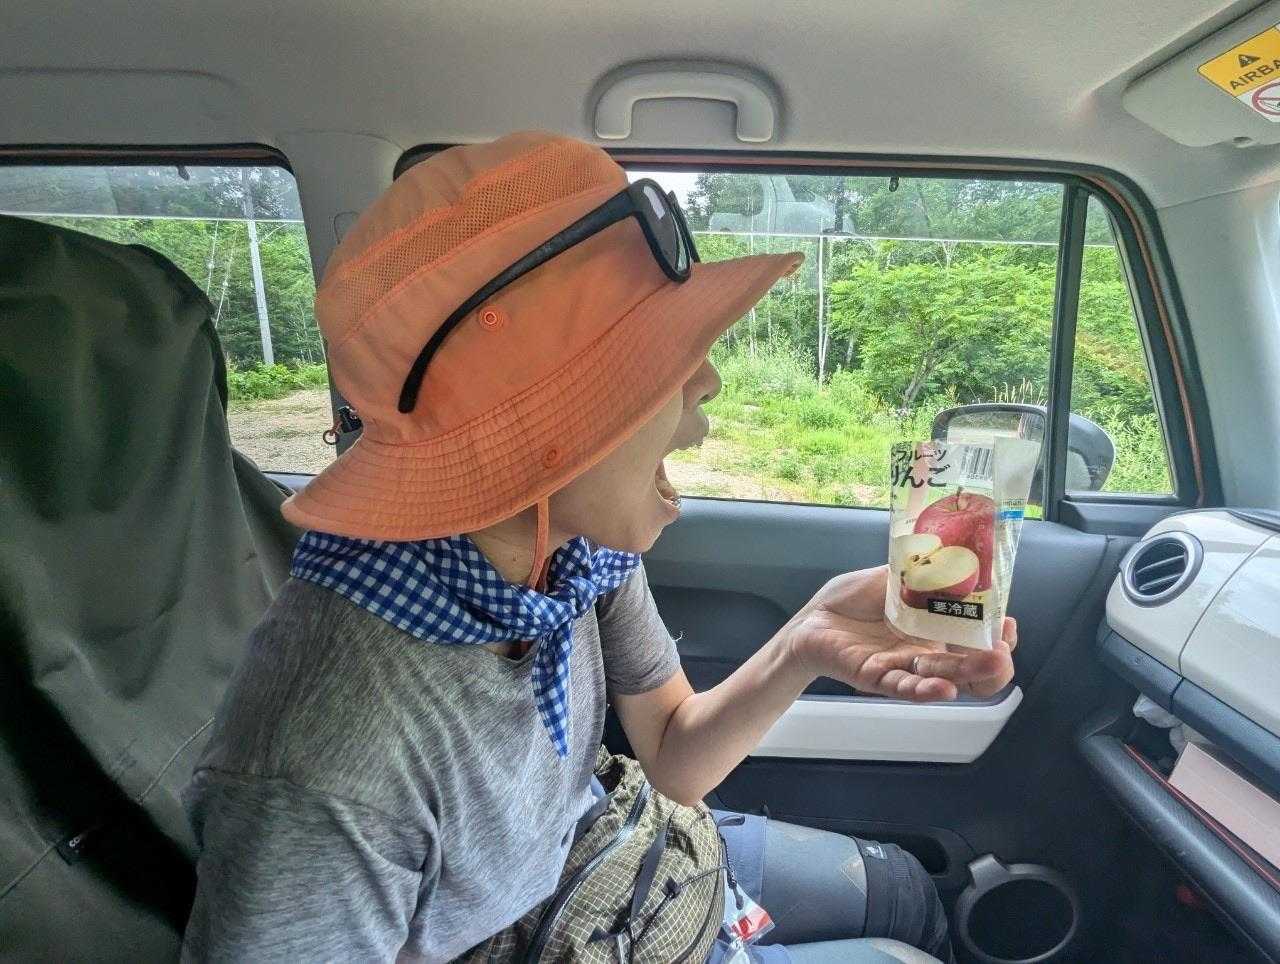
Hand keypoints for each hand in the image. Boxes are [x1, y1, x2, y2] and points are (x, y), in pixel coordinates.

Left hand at [783, 566, 1016, 701]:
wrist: (811, 619)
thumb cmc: (851, 600)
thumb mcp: (892, 576)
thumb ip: (922, 572)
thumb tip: (956, 557)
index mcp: (935, 629)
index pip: (978, 640)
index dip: (999, 636)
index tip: (1007, 623)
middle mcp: (926, 653)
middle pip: (972, 669)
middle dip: (995, 662)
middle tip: (1001, 650)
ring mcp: (904, 668)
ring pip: (946, 680)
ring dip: (970, 674)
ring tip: (991, 664)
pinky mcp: (877, 679)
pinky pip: (905, 689)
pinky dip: (926, 691)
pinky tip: (946, 690)